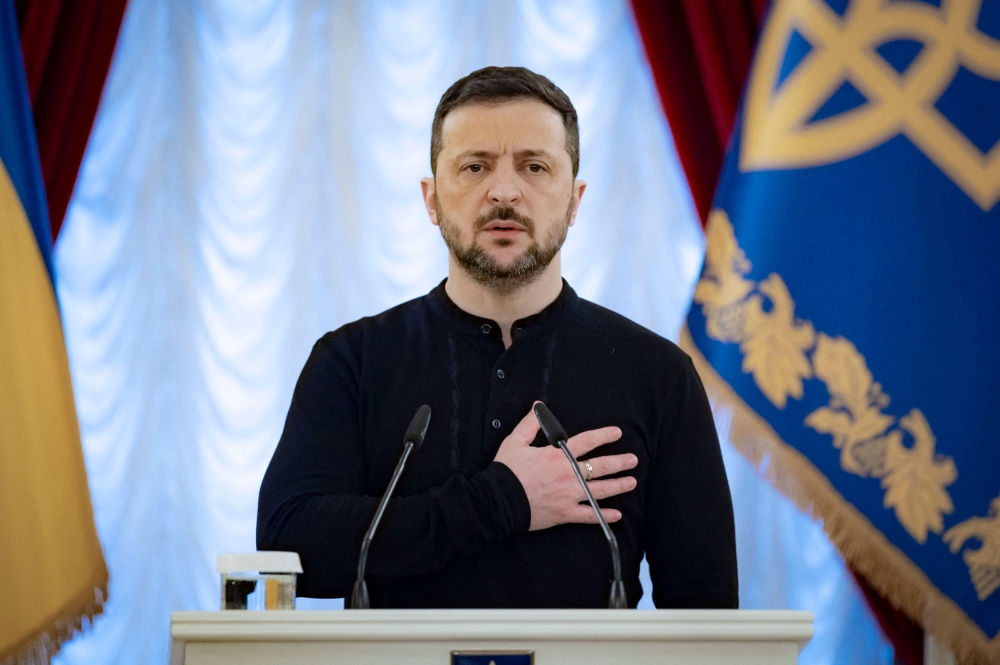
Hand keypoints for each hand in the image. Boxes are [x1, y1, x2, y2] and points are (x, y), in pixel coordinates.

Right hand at [493, 404, 637, 530]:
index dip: (604, 435)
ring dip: (618, 485)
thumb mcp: (515, 442)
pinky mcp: (565, 513)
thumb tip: (538, 406)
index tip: (616, 433)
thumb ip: (529, 424)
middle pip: (600, 466)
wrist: (498, 500)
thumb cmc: (506, 471)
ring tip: (631, 482)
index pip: (587, 441)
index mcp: (557, 455)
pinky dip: (604, 516)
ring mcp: (569, 495)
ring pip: (600, 490)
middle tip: (633, 460)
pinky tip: (617, 515)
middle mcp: (568, 474)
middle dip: (619, 462)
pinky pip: (589, 515)